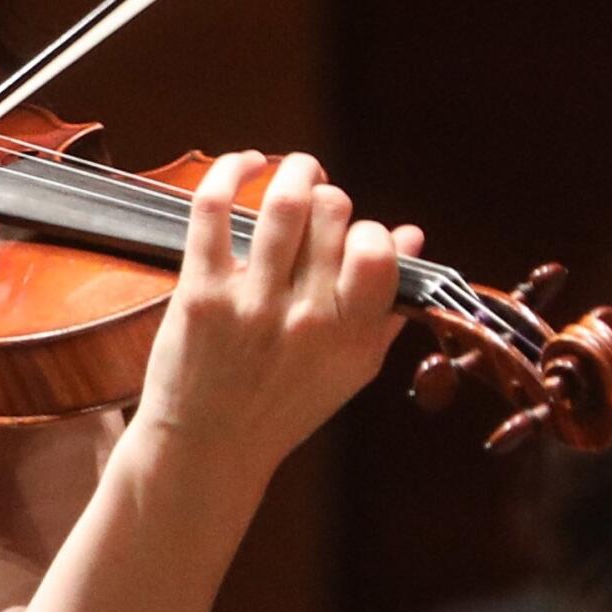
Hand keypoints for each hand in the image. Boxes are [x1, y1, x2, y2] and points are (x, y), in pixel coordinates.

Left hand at [137, 151, 422, 483]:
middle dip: (329, 197)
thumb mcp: (351, 368)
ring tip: (297, 169)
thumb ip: (387, 304)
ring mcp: (252, 305)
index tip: (352, 237)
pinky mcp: (200, 293)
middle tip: (318, 203)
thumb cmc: (282, 406)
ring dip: (294, 170)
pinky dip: (232, 171)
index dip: (368, 229)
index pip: (378, 252)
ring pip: (285, 204)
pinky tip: (246, 164)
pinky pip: (215, 209)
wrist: (208, 447)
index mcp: (352, 337)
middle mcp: (307, 319)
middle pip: (332, 215)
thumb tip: (411, 235)